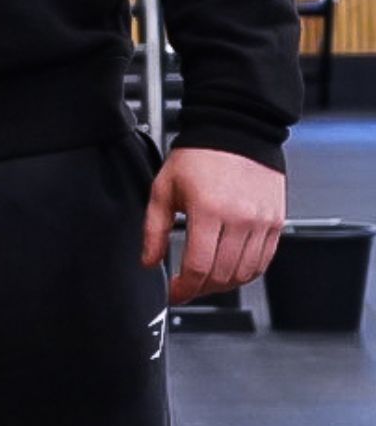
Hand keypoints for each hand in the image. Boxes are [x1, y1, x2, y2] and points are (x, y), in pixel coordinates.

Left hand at [141, 147, 285, 303]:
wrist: (234, 132)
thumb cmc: (198, 156)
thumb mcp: (163, 188)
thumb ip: (154, 229)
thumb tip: (149, 261)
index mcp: (209, 210)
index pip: (199, 266)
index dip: (184, 288)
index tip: (174, 293)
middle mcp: (240, 219)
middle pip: (222, 275)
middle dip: (201, 289)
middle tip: (187, 288)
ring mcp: (262, 223)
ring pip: (245, 273)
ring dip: (223, 284)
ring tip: (205, 281)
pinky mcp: (276, 223)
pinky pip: (264, 262)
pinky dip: (246, 273)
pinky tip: (230, 270)